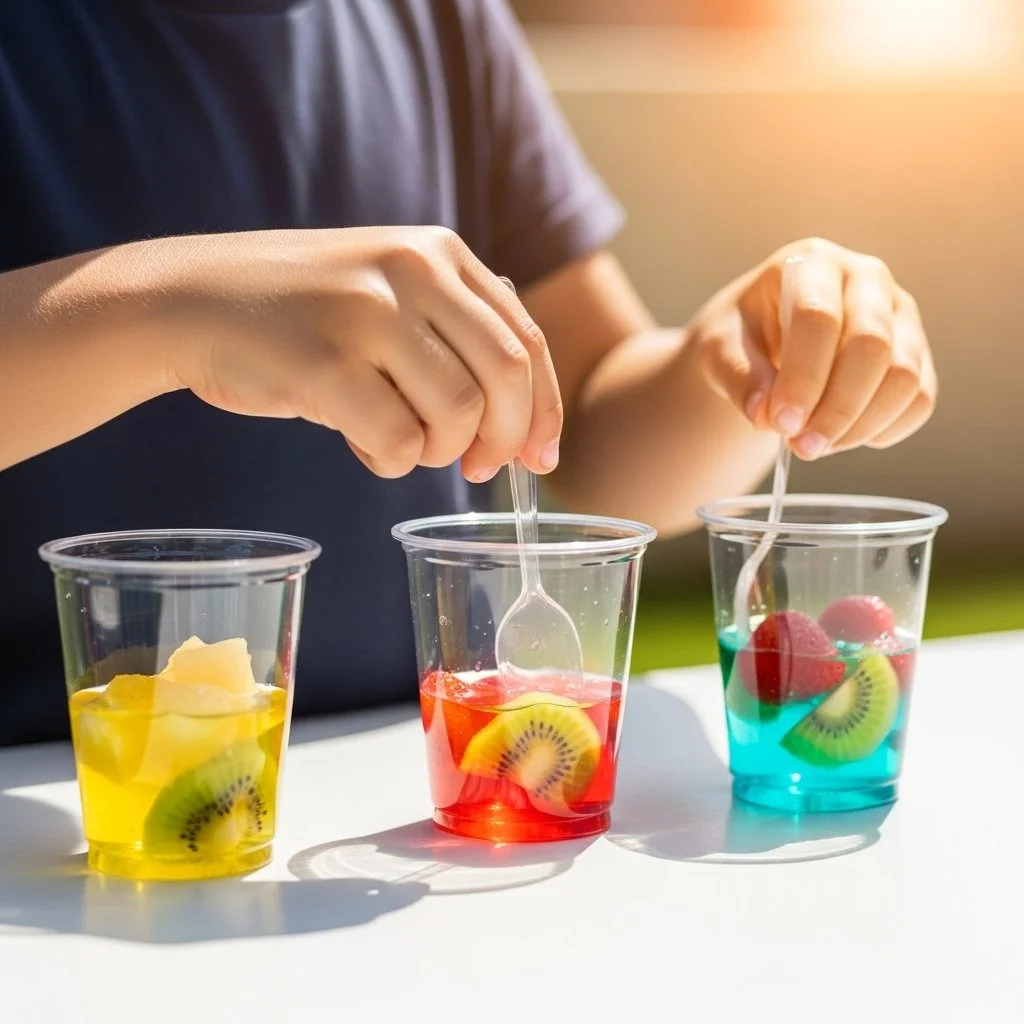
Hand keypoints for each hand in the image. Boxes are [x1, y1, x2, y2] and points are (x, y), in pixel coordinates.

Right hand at [163, 226, 561, 480]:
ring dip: (437, 451)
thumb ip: (455, 333)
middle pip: (507, 376)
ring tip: (395, 438)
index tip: (541, 458)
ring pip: (458, 415)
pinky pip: (398, 443)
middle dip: (506, 439)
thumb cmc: (302, 312)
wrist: (191, 299)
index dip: (544, 409)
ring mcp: (367, 314)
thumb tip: (525, 422)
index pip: (526, 339)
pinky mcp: (324, 364)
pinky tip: (358, 441)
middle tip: (477, 467)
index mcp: (438, 253)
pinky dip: (389, 462)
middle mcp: (412, 271)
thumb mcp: (388, 291)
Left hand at [693, 237, 935, 458]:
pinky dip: (884, 431)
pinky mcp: (917, 353)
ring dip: (860, 425)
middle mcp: (867, 279)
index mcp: (812, 263)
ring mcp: (900, 315)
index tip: (781, 424)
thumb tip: (766, 416)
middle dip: (837, 408)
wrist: (764, 339)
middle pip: (872, 346)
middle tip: (802, 448)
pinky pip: (918, 400)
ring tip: (815, 446)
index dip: (803, 378)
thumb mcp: (718, 348)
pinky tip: (842, 439)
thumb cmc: (740, 335)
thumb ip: (738, 377)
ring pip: (903, 376)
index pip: (819, 318)